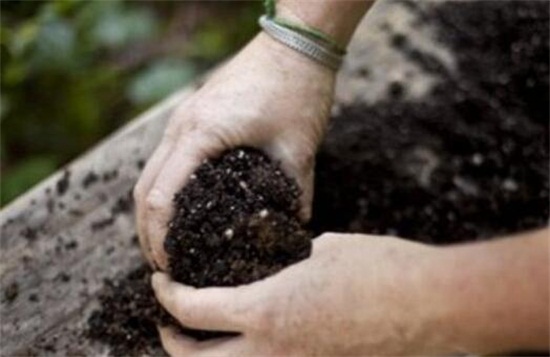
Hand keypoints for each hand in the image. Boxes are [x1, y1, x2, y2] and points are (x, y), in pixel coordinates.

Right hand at [133, 33, 334, 269]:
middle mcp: (182, 125)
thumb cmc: (298, 89)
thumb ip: (296, 194)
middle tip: (163, 264)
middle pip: (143, 188)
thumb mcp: (299, 147)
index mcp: (200, 134)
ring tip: (166, 242)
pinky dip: (164, 186)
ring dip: (151, 208)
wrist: (296, 42)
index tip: (169, 268)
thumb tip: (296, 231)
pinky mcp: (194, 113)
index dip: (159, 239)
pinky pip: (166, 157)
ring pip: (150, 172)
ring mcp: (184, 117)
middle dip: (147, 231)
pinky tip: (182, 204)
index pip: (159, 198)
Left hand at [151, 233, 447, 355]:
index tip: (161, 283)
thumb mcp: (324, 251)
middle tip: (169, 323)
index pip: (192, 312)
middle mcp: (270, 352)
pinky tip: (253, 343)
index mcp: (265, 312)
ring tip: (204, 340)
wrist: (431, 307)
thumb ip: (288, 262)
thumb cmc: (380, 269)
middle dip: (173, 342)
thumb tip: (278, 266)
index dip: (168, 296)